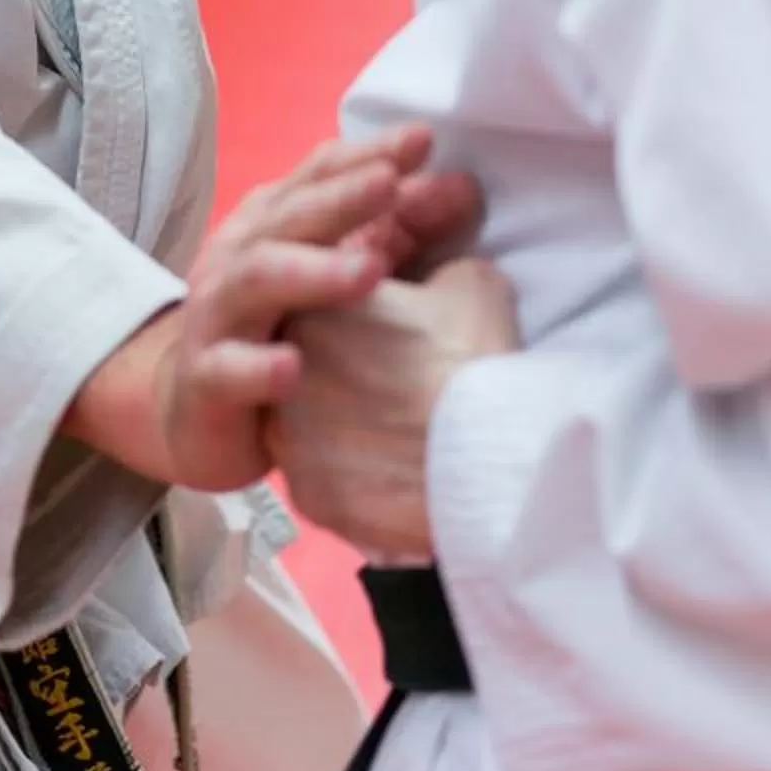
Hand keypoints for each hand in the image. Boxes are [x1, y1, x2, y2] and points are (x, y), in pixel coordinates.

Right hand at [62, 128, 459, 491]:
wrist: (190, 408)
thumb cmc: (278, 330)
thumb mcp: (333, 275)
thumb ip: (396, 232)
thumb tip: (463, 186)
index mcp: (273, 223)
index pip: (317, 175)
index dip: (366, 154)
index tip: (420, 138)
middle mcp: (239, 257)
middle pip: (290, 217)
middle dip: (342, 197)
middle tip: (391, 182)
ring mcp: (216, 317)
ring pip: (256, 282)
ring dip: (312, 271)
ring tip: (368, 270)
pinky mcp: (205, 382)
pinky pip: (227, 372)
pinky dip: (258, 368)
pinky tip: (294, 368)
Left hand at [270, 257, 520, 559]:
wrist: (483, 455)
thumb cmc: (473, 362)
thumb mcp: (471, 284)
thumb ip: (436, 274)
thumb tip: (436, 286)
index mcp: (315, 309)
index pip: (324, 309)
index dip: (363, 326)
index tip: (395, 339)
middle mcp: (287, 374)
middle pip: (308, 371)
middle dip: (342, 377)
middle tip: (395, 389)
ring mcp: (290, 440)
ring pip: (307, 430)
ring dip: (339, 430)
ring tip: (394, 436)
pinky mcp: (307, 496)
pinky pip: (321, 483)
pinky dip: (350, 481)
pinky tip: (390, 477)